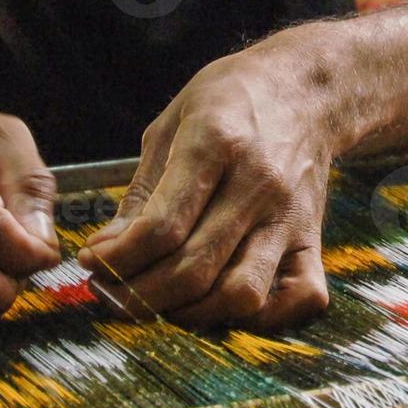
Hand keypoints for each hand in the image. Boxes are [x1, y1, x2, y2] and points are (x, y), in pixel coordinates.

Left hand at [76, 33, 336, 329]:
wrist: (308, 90)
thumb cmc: (230, 102)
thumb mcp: (172, 125)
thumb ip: (141, 192)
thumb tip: (106, 252)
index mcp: (216, 143)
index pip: (162, 226)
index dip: (119, 258)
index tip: (92, 262)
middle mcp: (259, 184)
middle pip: (194, 268)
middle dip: (140, 293)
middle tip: (113, 293)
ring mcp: (291, 217)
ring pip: (242, 294)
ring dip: (193, 312)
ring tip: (163, 302)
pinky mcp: (315, 240)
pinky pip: (298, 299)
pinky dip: (260, 317)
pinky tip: (224, 303)